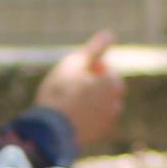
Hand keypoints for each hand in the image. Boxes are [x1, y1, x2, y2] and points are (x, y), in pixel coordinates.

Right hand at [30, 30, 125, 155]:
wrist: (50, 130)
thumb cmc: (60, 92)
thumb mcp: (74, 63)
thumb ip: (94, 49)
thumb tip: (109, 33)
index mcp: (112, 83)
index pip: (106, 69)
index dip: (88, 69)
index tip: (72, 74)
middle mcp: (115, 102)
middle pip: (105, 87)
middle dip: (92, 85)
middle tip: (69, 87)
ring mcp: (108, 120)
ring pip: (101, 104)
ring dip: (90, 101)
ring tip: (68, 103)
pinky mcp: (99, 134)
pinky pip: (95, 119)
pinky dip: (87, 116)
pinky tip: (70, 116)